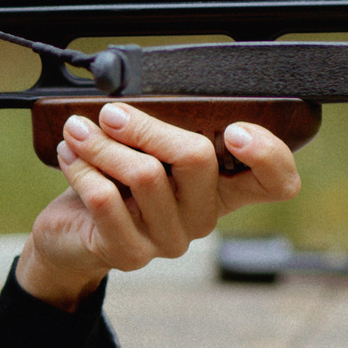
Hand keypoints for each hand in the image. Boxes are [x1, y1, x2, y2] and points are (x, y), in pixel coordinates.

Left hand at [16, 102, 302, 308]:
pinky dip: (82, 167)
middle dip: (146, 125)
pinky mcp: (130, 253)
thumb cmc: (113, 184)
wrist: (70, 235)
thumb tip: (144, 94)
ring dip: (103, 144)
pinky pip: (106, 198)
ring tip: (78, 129)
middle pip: (197, 158)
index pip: (277, 183)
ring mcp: (169, 240)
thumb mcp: (146, 153)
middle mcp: (203, 217)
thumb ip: (161, 131)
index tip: (235, 129)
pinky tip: (70, 155)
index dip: (269, 155)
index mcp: (221, 189)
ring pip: (145, 174)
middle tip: (110, 113)